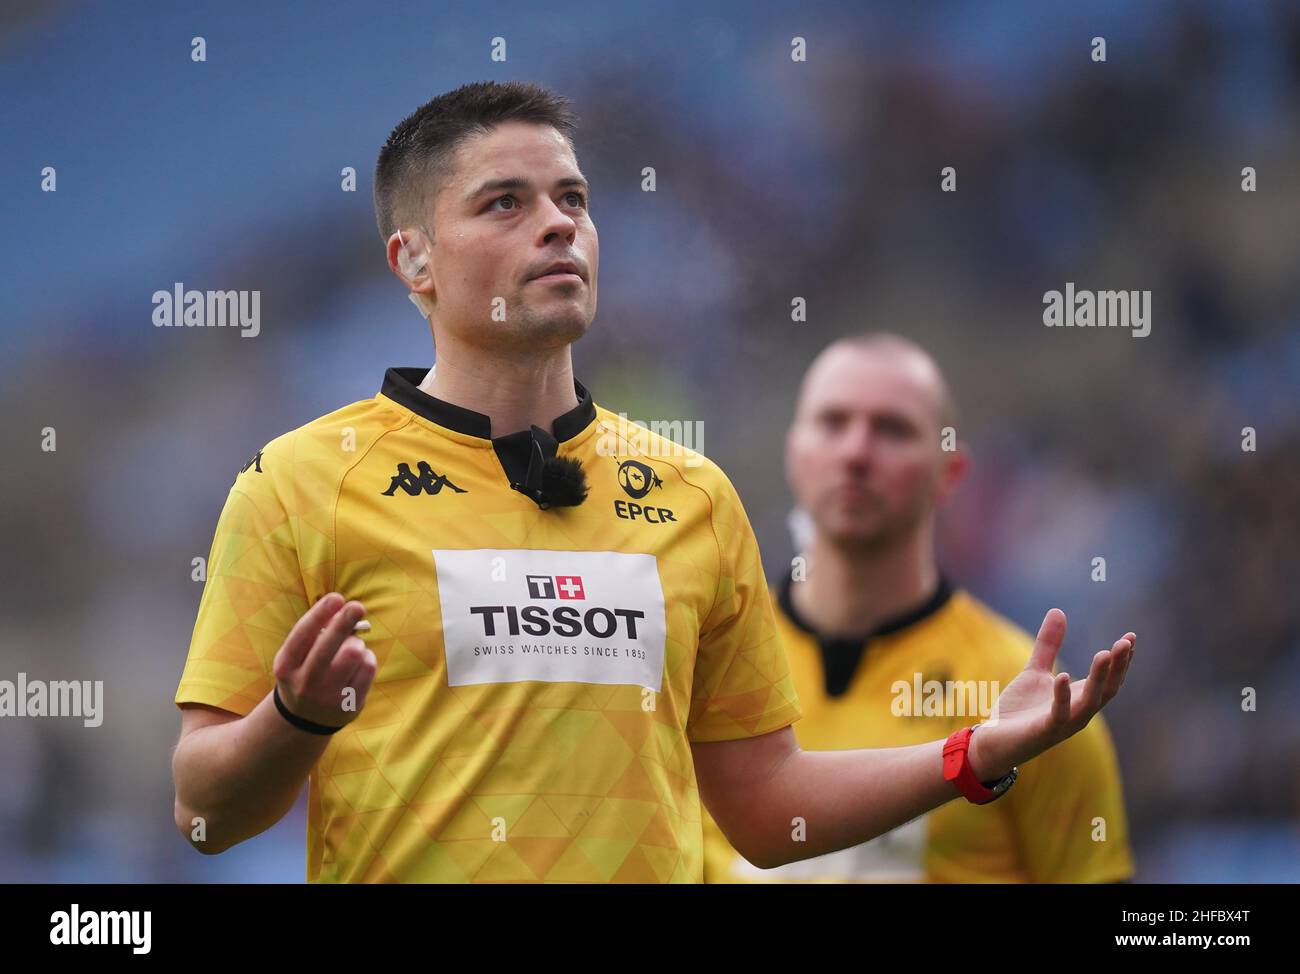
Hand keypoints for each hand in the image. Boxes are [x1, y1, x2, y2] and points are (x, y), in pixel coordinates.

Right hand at [271, 593, 375, 729]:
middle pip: (329, 646)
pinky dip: (368, 657)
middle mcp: (304, 684)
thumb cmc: (305, 671)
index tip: (336, 597)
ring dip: (357, 643)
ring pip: (353, 655)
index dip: (319, 614)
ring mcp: (327, 697)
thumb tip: (344, 609)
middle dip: (344, 622)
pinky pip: (369, 668)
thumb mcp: (299, 655)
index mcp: (286, 667)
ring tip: (352, 648)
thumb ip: (317, 632)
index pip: (302, 635)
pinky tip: (360, 662)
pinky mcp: (350, 705)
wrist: (305, 718)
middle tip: (357, 606)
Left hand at [968, 609, 1133, 779]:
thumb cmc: (1019, 711)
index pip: (1109, 680)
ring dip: (1099, 679)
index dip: (1121, 661)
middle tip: (1126, 642)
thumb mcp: (1035, 671)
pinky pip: (1059, 714)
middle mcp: (1078, 713)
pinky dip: (1063, 696)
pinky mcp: (1044, 731)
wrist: (994, 742)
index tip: (1130, 637)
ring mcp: (1064, 724)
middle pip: (1107, 690)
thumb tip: (1058, 610)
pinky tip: (1063, 676)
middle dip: (1118, 667)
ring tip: (1104, 653)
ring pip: (1090, 702)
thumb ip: (1048, 645)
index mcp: (1079, 699)